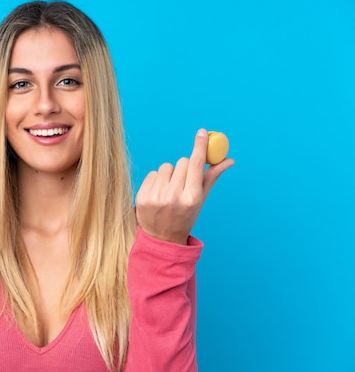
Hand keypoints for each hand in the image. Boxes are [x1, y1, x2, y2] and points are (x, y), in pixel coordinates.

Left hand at [135, 129, 233, 244]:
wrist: (161, 238)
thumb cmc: (185, 216)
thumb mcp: (200, 200)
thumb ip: (211, 177)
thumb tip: (229, 160)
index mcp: (192, 198)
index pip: (196, 164)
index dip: (200, 146)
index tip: (202, 132)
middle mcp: (174, 196)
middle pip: (182, 162)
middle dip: (185, 168)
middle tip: (184, 182)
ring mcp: (156, 196)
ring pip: (166, 166)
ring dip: (170, 174)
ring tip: (170, 190)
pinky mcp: (142, 196)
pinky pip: (153, 173)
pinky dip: (157, 180)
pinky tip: (159, 193)